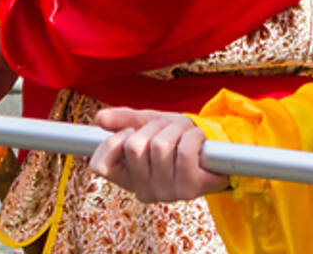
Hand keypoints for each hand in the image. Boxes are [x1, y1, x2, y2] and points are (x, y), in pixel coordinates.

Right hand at [89, 108, 228, 203]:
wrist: (212, 152)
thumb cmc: (176, 139)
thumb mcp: (146, 125)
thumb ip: (122, 120)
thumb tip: (100, 119)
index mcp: (128, 177)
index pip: (100, 166)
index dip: (113, 141)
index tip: (130, 132)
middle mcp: (144, 190)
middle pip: (134, 146)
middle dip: (153, 127)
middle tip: (166, 130)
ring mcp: (167, 193)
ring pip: (160, 145)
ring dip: (176, 129)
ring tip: (184, 134)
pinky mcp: (190, 189)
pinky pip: (184, 151)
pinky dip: (193, 136)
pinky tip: (197, 140)